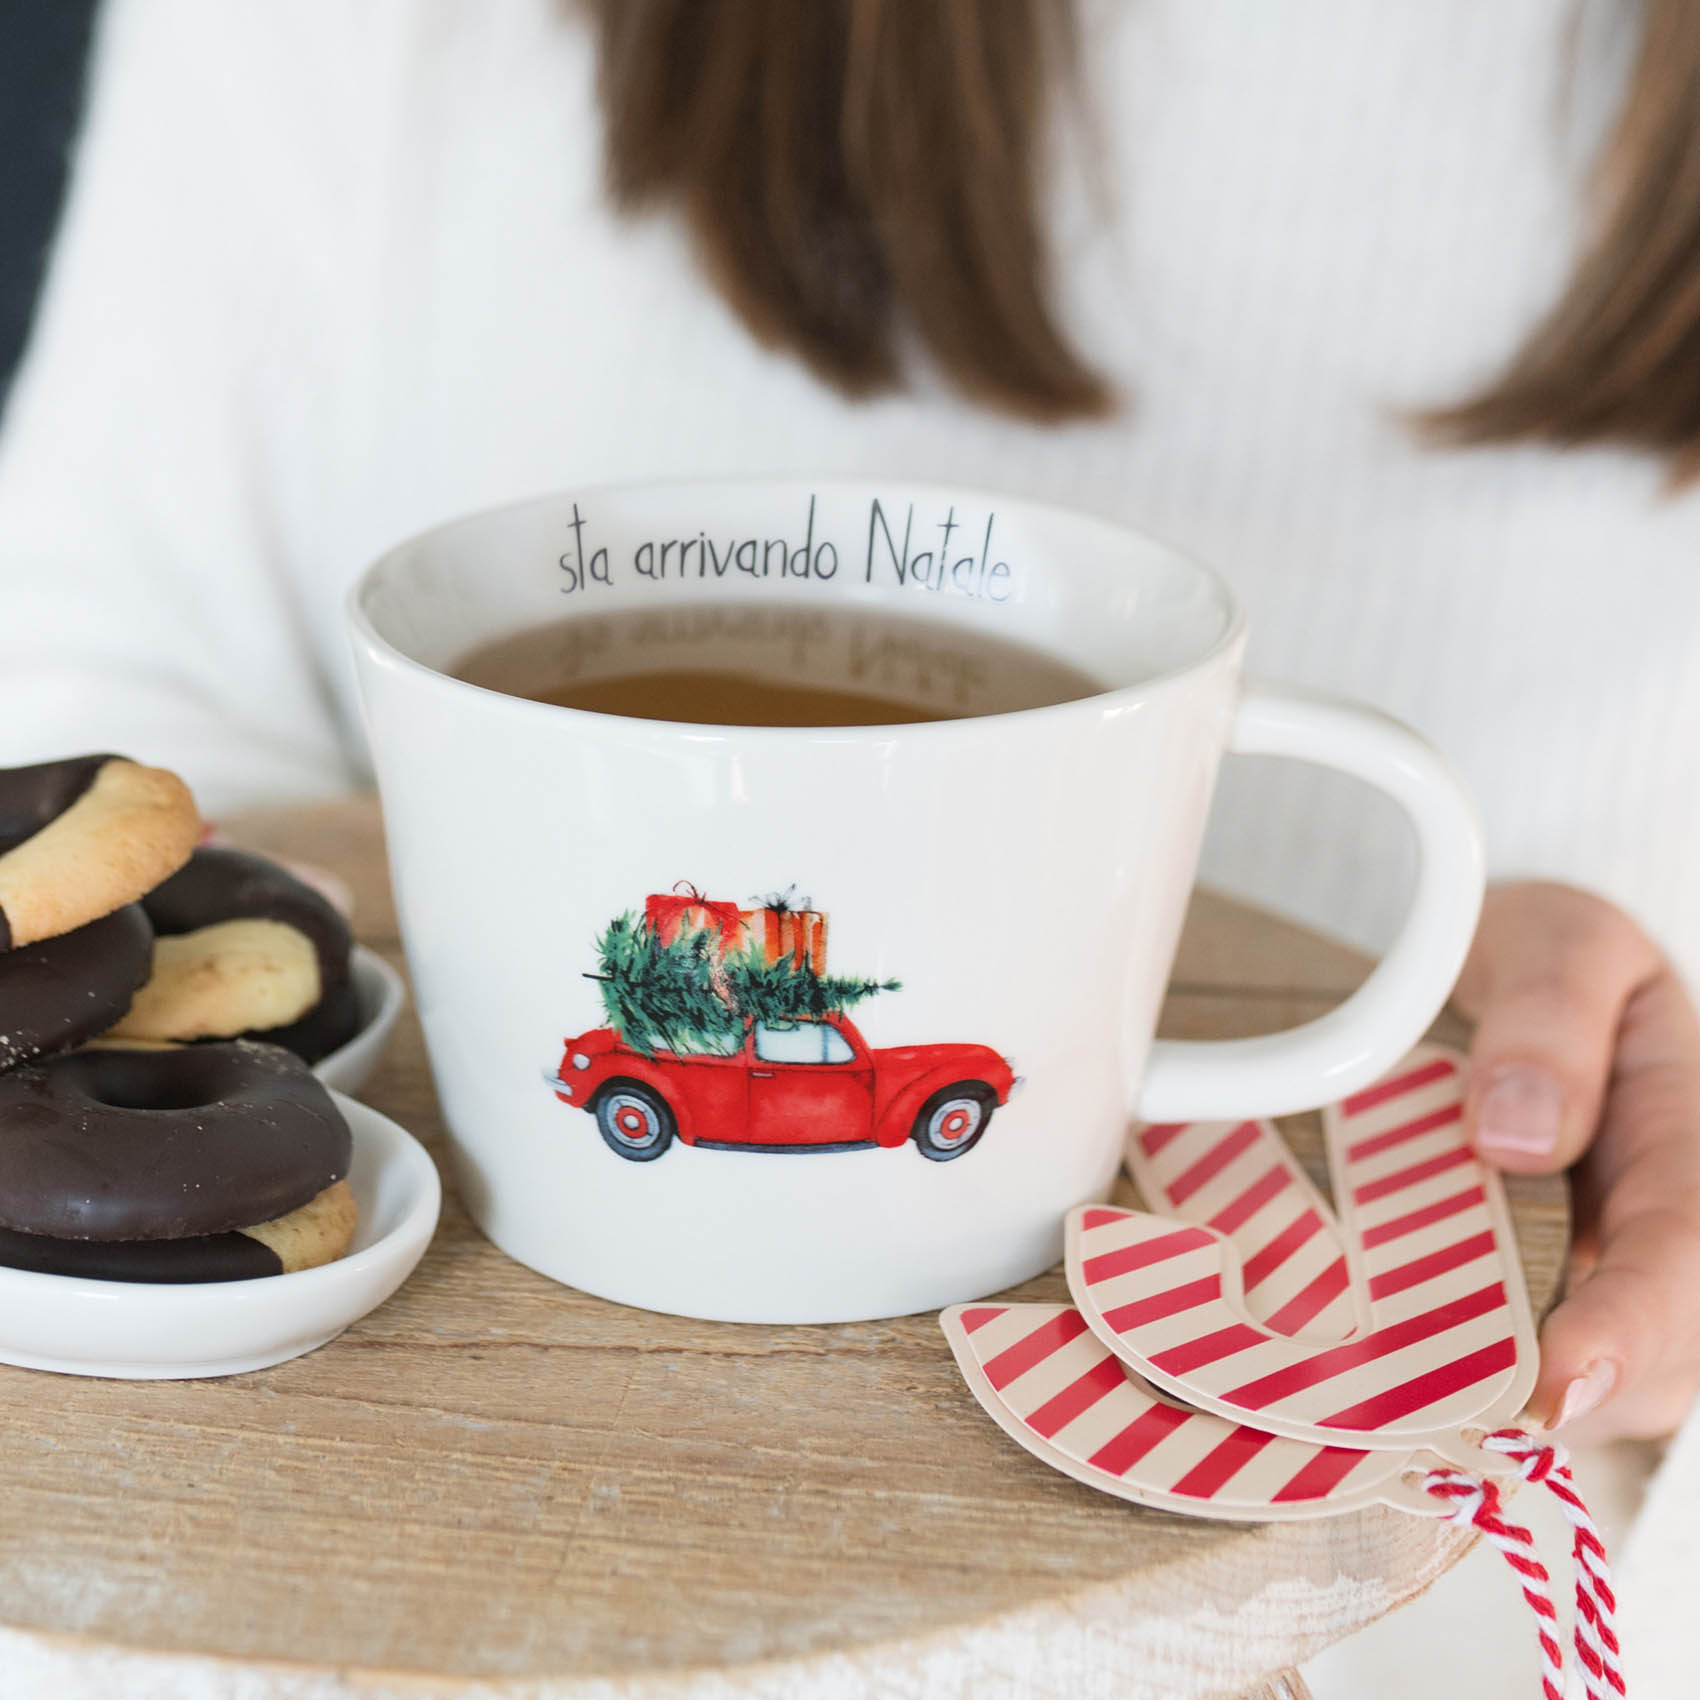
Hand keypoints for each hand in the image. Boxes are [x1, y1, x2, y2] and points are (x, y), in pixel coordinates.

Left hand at [1452, 881, 1699, 1443]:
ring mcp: (1609, 1271)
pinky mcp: (1545, 1295)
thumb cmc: (1545, 959)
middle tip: (1449, 1420)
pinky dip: (1467, 1386)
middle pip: (1657, 1360)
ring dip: (1511, 1410)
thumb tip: (1514, 1135)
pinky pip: (1522, 1365)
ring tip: (1407, 1416)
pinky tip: (1391, 1387)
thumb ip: (1550, 1014)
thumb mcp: (1562, 941)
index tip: (1558, 1382)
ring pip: (1594, 1387)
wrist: (1509, 972)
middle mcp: (1663, 1227)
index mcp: (1691, 1140)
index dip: (1630, 1332)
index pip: (1683, 1255)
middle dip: (1569, 1402)